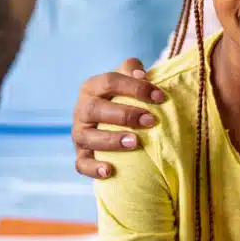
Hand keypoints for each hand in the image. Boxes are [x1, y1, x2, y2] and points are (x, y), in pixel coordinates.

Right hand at [71, 58, 167, 177]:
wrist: (109, 117)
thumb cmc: (123, 96)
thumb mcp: (127, 79)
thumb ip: (133, 69)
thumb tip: (141, 74)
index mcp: (92, 87)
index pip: (110, 82)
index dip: (136, 88)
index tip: (160, 97)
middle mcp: (82, 109)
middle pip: (96, 109)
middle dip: (125, 115)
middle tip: (150, 121)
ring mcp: (79, 132)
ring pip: (87, 137)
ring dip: (111, 140)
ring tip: (135, 143)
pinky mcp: (81, 154)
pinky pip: (81, 163)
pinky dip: (93, 168)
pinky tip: (109, 171)